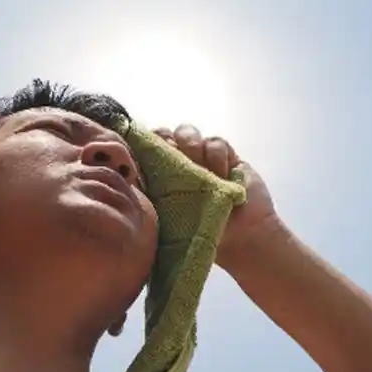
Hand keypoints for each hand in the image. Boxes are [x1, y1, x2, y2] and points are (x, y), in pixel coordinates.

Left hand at [152, 125, 280, 265]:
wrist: (244, 239)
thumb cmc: (202, 238)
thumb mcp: (169, 223)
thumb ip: (150, 201)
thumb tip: (128, 181)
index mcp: (159, 180)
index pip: (142, 152)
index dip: (141, 145)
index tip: (145, 154)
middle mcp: (177, 165)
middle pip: (162, 135)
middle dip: (165, 139)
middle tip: (172, 155)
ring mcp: (201, 159)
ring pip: (186, 132)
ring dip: (191, 144)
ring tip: (200, 168)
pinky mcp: (225, 157)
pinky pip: (215, 142)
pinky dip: (217, 155)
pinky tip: (223, 175)